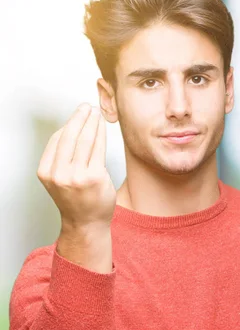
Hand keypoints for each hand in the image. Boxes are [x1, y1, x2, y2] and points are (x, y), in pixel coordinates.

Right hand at [37, 103, 115, 230]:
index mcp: (46, 172)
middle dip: (79, 118)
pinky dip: (100, 134)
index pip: (57, 140)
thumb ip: (62, 157)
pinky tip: (102, 127)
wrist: (86, 223)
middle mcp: (58, 174)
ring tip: (96, 113)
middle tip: (87, 107)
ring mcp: (76, 176)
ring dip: (91, 123)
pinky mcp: (94, 177)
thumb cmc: (76, 199)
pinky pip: (97, 149)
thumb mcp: (59, 178)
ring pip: (84, 140)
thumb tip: (73, 128)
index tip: (77, 114)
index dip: (68, 124)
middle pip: (69, 137)